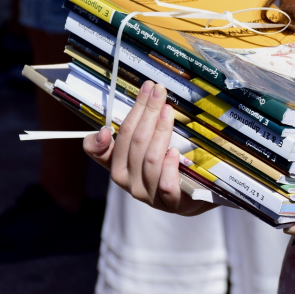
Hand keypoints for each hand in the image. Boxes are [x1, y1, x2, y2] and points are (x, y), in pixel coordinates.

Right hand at [82, 80, 215, 215]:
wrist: (192, 197)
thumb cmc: (164, 168)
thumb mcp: (144, 148)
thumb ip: (128, 135)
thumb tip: (102, 131)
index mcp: (116, 167)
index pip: (107, 143)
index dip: (119, 119)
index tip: (137, 96)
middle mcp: (127, 182)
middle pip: (134, 142)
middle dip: (146, 112)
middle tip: (158, 90)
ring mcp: (148, 194)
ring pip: (150, 159)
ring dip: (160, 131)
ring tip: (168, 110)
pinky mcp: (170, 203)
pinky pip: (165, 185)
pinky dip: (169, 167)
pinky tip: (174, 151)